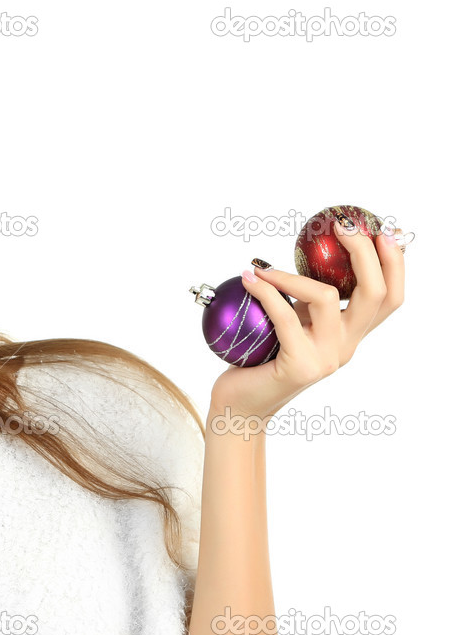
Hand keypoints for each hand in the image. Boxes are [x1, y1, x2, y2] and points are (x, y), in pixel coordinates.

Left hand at [211, 221, 404, 418]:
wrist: (241, 407)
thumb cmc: (261, 361)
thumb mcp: (291, 326)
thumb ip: (304, 301)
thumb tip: (301, 254)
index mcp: (351, 335)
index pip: (390, 297)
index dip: (394, 263)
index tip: (380, 231)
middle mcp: (346, 346)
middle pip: (376, 293)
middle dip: (364, 253)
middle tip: (341, 227)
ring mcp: (326, 358)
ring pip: (326, 298)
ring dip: (291, 274)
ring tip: (262, 265)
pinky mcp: (299, 365)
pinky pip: (284, 315)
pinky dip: (265, 290)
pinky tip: (248, 278)